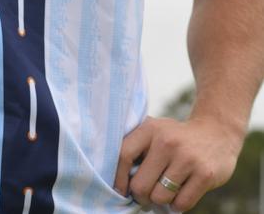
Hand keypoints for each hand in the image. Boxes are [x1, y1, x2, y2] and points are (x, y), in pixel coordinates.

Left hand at [114, 115, 240, 211]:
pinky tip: (180, 194)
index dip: (118, 177)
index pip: (123, 155)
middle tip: (147, 195)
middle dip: (141, 196)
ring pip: (160, 198)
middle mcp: (167, 142)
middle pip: (140, 185)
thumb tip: (118, 180)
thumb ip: (137, 147)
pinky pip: (181, 204)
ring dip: (161, 201)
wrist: (217, 132)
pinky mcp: (205, 174)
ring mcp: (187, 158)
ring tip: (165, 192)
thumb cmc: (176, 138)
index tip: (120, 190)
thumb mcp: (156, 131)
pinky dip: (178, 206)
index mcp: (150, 129)